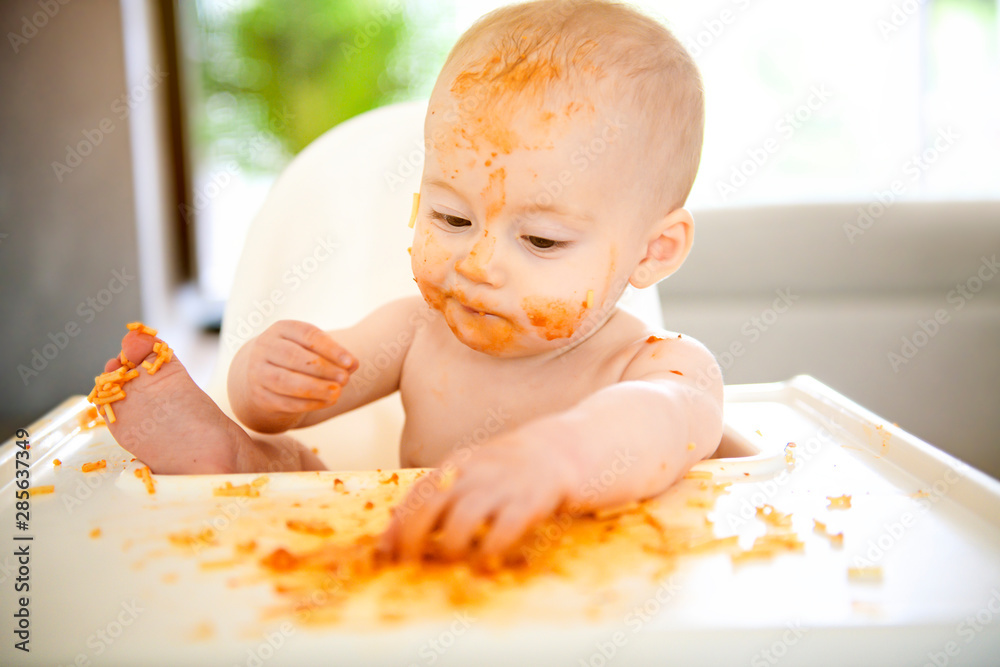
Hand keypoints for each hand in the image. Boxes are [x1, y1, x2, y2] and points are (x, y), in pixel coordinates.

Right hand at [243, 320, 357, 416]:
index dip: (331, 348)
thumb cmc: (298, 357)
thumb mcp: (314, 349)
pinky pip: (284, 401)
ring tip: (337, 392)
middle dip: (323, 369)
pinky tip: (327, 402)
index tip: (351, 362)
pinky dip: (308, 404)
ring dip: (315, 388)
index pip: (307, 334)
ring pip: (285, 381)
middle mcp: (265, 347)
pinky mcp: (259, 395)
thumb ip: (334, 354)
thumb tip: (353, 364)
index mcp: (281, 328)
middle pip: (294, 356)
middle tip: (345, 379)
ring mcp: (257, 371)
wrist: (263, 374)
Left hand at [379, 430, 579, 562]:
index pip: (417, 493)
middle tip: (408, 564)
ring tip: (450, 561)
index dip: (398, 524)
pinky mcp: (531, 500)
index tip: (385, 551)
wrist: (567, 446)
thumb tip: (407, 531)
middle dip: (413, 537)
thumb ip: (447, 494)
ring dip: (450, 546)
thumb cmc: (516, 468)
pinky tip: (485, 562)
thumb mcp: (476, 470)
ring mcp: (503, 485)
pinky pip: (504, 528)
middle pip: (431, 504)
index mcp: (458, 464)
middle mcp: (475, 472)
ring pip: (462, 518)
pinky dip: (490, 549)